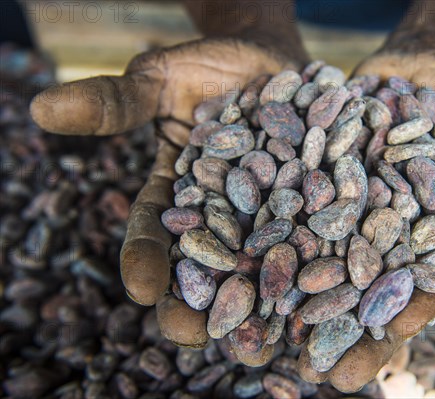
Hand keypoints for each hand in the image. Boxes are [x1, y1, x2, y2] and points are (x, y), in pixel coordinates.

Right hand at [30, 38, 300, 354]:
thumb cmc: (208, 67)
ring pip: (261, 266)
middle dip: (200, 303)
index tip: (142, 289)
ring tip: (266, 343)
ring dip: (260, 304)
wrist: (269, 59)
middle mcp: (220, 215)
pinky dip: (316, 261)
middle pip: (207, 267)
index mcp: (175, 195)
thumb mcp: (160, 79)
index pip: (153, 234)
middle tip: (198, 336)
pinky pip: (314, 236)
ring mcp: (265, 214)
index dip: (145, 261)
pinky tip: (322, 289)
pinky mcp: (309, 206)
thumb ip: (115, 101)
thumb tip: (42, 104)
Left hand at [298, 42, 434, 391]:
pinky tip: (251, 274)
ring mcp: (353, 210)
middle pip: (373, 286)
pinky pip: (296, 216)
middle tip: (328, 375)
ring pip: (327, 262)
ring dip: (305, 304)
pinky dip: (276, 246)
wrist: (416, 59)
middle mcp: (393, 229)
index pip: (434, 276)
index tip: (393, 336)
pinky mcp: (319, 185)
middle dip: (353, 329)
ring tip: (279, 343)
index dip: (417, 306)